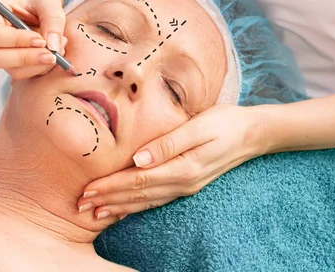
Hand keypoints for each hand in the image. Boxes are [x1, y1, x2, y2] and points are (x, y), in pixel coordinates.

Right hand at [0, 0, 67, 79]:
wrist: (39, 2)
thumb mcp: (49, 0)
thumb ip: (53, 20)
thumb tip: (53, 46)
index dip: (15, 41)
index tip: (41, 40)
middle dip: (25, 59)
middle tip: (53, 56)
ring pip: (10, 69)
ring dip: (37, 64)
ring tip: (59, 49)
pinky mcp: (7, 63)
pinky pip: (21, 73)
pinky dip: (40, 67)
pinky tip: (53, 54)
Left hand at [77, 104, 269, 219]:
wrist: (253, 133)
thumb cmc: (224, 122)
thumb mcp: (198, 126)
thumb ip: (169, 143)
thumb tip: (139, 159)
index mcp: (182, 168)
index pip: (137, 180)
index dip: (111, 186)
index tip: (87, 190)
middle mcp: (182, 183)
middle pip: (137, 195)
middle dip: (107, 200)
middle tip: (81, 205)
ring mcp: (185, 187)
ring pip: (145, 201)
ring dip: (118, 207)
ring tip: (95, 212)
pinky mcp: (187, 184)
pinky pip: (156, 200)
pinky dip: (137, 207)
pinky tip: (124, 210)